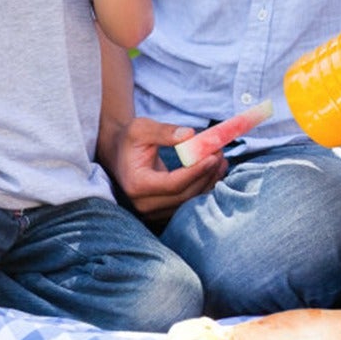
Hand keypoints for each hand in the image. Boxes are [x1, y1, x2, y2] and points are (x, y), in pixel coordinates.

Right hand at [102, 115, 226, 216]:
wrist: (118, 154)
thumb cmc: (130, 140)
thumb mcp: (142, 128)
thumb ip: (164, 132)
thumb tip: (190, 135)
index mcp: (137, 185)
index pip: (173, 184)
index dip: (195, 171)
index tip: (213, 156)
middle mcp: (144, 204)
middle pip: (184, 195)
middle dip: (206, 174)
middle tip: (220, 153)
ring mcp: (153, 211)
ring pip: (188, 201)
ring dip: (209, 181)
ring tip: (222, 160)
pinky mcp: (162, 211)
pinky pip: (187, 202)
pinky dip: (203, 187)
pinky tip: (215, 171)